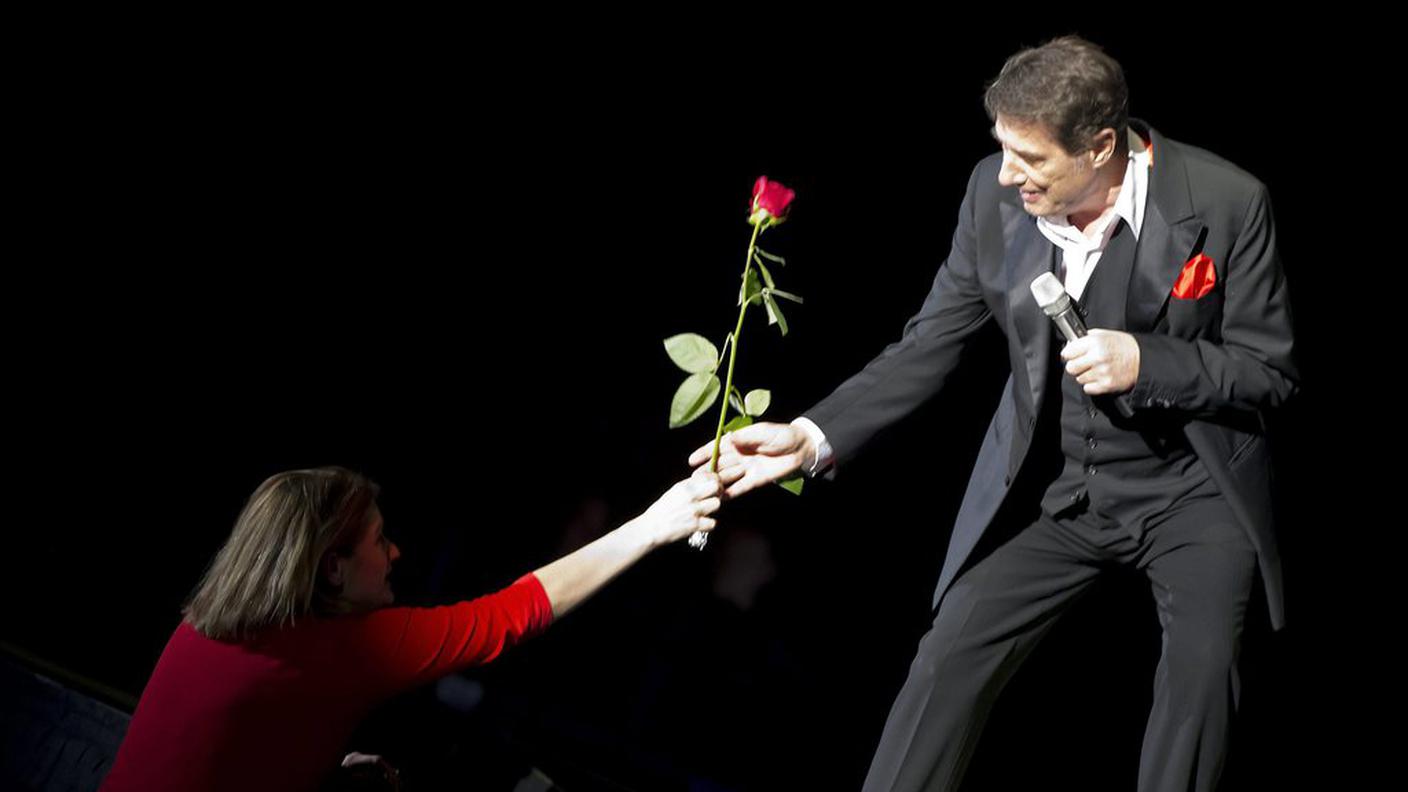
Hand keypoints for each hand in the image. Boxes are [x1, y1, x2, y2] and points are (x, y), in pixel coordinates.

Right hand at [635, 467, 730, 545]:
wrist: (650, 528)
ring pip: (717, 504)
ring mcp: (693, 510)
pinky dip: (708, 525)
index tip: (714, 485)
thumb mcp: (673, 493)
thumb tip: (704, 483)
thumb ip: (689, 487)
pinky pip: (713, 523)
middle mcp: (690, 495)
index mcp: (684, 486)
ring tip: (705, 512)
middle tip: (713, 498)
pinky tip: (701, 525)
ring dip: (713, 509)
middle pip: (716, 486)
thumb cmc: (660, 512)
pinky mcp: (695, 525)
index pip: (708, 475)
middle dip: (718, 492)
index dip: (715, 480)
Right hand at [688, 421, 814, 498]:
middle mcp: (740, 455)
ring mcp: (747, 468)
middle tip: (693, 480)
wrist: (801, 448)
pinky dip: (732, 492)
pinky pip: (741, 487)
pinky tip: (722, 498)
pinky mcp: (756, 480)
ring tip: (703, 490)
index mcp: (739, 441)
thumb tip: (728, 438)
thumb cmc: (781, 435)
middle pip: (720, 464)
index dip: (704, 453)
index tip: (692, 460)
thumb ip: (746, 437)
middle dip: (707, 471)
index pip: (717, 447)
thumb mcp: (763, 432)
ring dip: (716, 482)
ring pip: (728, 476)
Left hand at [1061, 328, 1140, 394]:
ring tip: (1096, 371)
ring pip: (1079, 379)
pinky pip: (1088, 389)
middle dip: (1075, 367)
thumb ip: (1087, 337)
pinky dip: (1092, 386)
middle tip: (1084, 365)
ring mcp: (1102, 372)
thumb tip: (1071, 343)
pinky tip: (1100, 378)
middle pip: (1071, 368)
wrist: (1143, 360)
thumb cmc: (1125, 346)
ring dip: (1085, 376)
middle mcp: (1097, 357)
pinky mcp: (1106, 385)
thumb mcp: (1106, 334)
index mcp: (1095, 342)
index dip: (1069, 354)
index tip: (1072, 356)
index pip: (1067, 352)